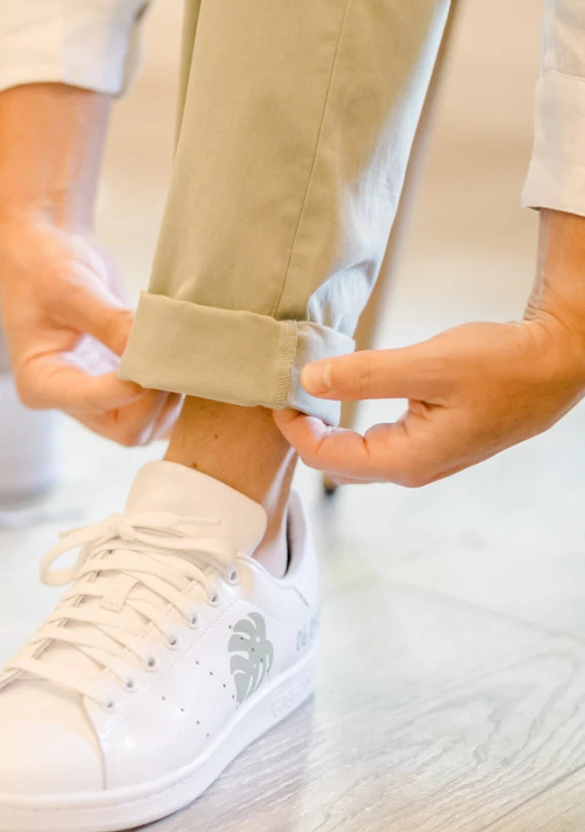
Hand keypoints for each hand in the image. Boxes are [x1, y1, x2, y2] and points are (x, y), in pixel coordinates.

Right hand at [0, 208, 180, 444]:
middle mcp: (67, 399)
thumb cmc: (42, 265)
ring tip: (184, 355)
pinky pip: (152, 407)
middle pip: (125, 429)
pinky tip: (184, 361)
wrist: (44, 249)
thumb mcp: (74, 289)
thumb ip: (113, 324)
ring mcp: (95, 396)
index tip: (154, 354)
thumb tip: (153, 354)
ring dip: (170, 398)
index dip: (131, 387)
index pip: (94, 404)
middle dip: (157, 400)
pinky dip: (173, 393)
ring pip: (145, 424)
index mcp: (40, 382)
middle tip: (177, 357)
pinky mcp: (117, 385)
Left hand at [274, 309, 584, 487]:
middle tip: (285, 387)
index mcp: (407, 459)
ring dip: (328, 422)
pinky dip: (351, 416)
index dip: (293, 427)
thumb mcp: (428, 364)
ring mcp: (423, 456)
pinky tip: (343, 389)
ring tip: (306, 385)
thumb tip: (309, 379)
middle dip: (305, 428)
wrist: (554, 365)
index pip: (326, 458)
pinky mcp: (431, 438)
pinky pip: (377, 437)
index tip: (277, 392)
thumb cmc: (501, 365)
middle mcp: (411, 467)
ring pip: (356, 449)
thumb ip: (365, 374)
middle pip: (336, 460)